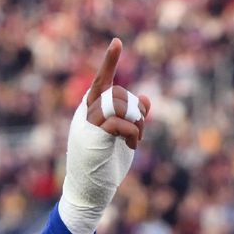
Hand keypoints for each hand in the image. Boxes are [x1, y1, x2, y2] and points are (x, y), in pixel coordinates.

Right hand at [58, 38, 153, 233]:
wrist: (89, 191)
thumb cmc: (105, 165)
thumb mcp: (123, 138)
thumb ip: (133, 118)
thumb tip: (148, 98)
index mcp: (91, 111)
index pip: (101, 81)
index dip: (109, 62)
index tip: (117, 42)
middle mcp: (86, 113)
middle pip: (118, 93)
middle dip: (136, 109)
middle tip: (140, 129)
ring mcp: (87, 124)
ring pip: (118, 104)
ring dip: (136, 120)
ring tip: (136, 137)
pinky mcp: (93, 136)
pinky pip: (119, 121)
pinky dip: (132, 131)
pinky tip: (132, 144)